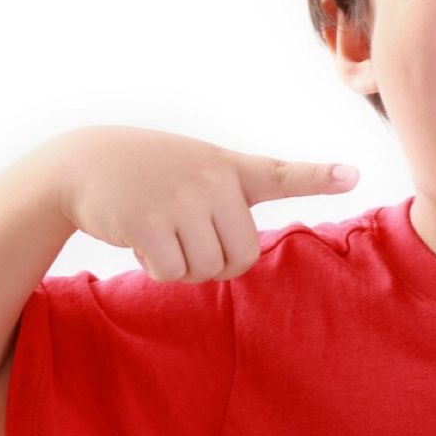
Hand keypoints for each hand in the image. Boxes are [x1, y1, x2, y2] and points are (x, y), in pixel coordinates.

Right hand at [57, 126, 358, 282]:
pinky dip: (156, 268)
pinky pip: (172, 273)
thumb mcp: (196, 171)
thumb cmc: (150, 173)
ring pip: (207, 269)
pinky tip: (139, 237)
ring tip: (159, 229)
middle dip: (215, 261)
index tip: (352, 174)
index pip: (282, 174)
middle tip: (186, 237)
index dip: (318, 177)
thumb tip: (236, 260)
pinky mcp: (150, 221)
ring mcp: (182, 199)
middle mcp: (213, 180)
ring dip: (182, 265)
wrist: (83, 162)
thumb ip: (226, 203)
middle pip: (243, 257)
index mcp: (231, 168)